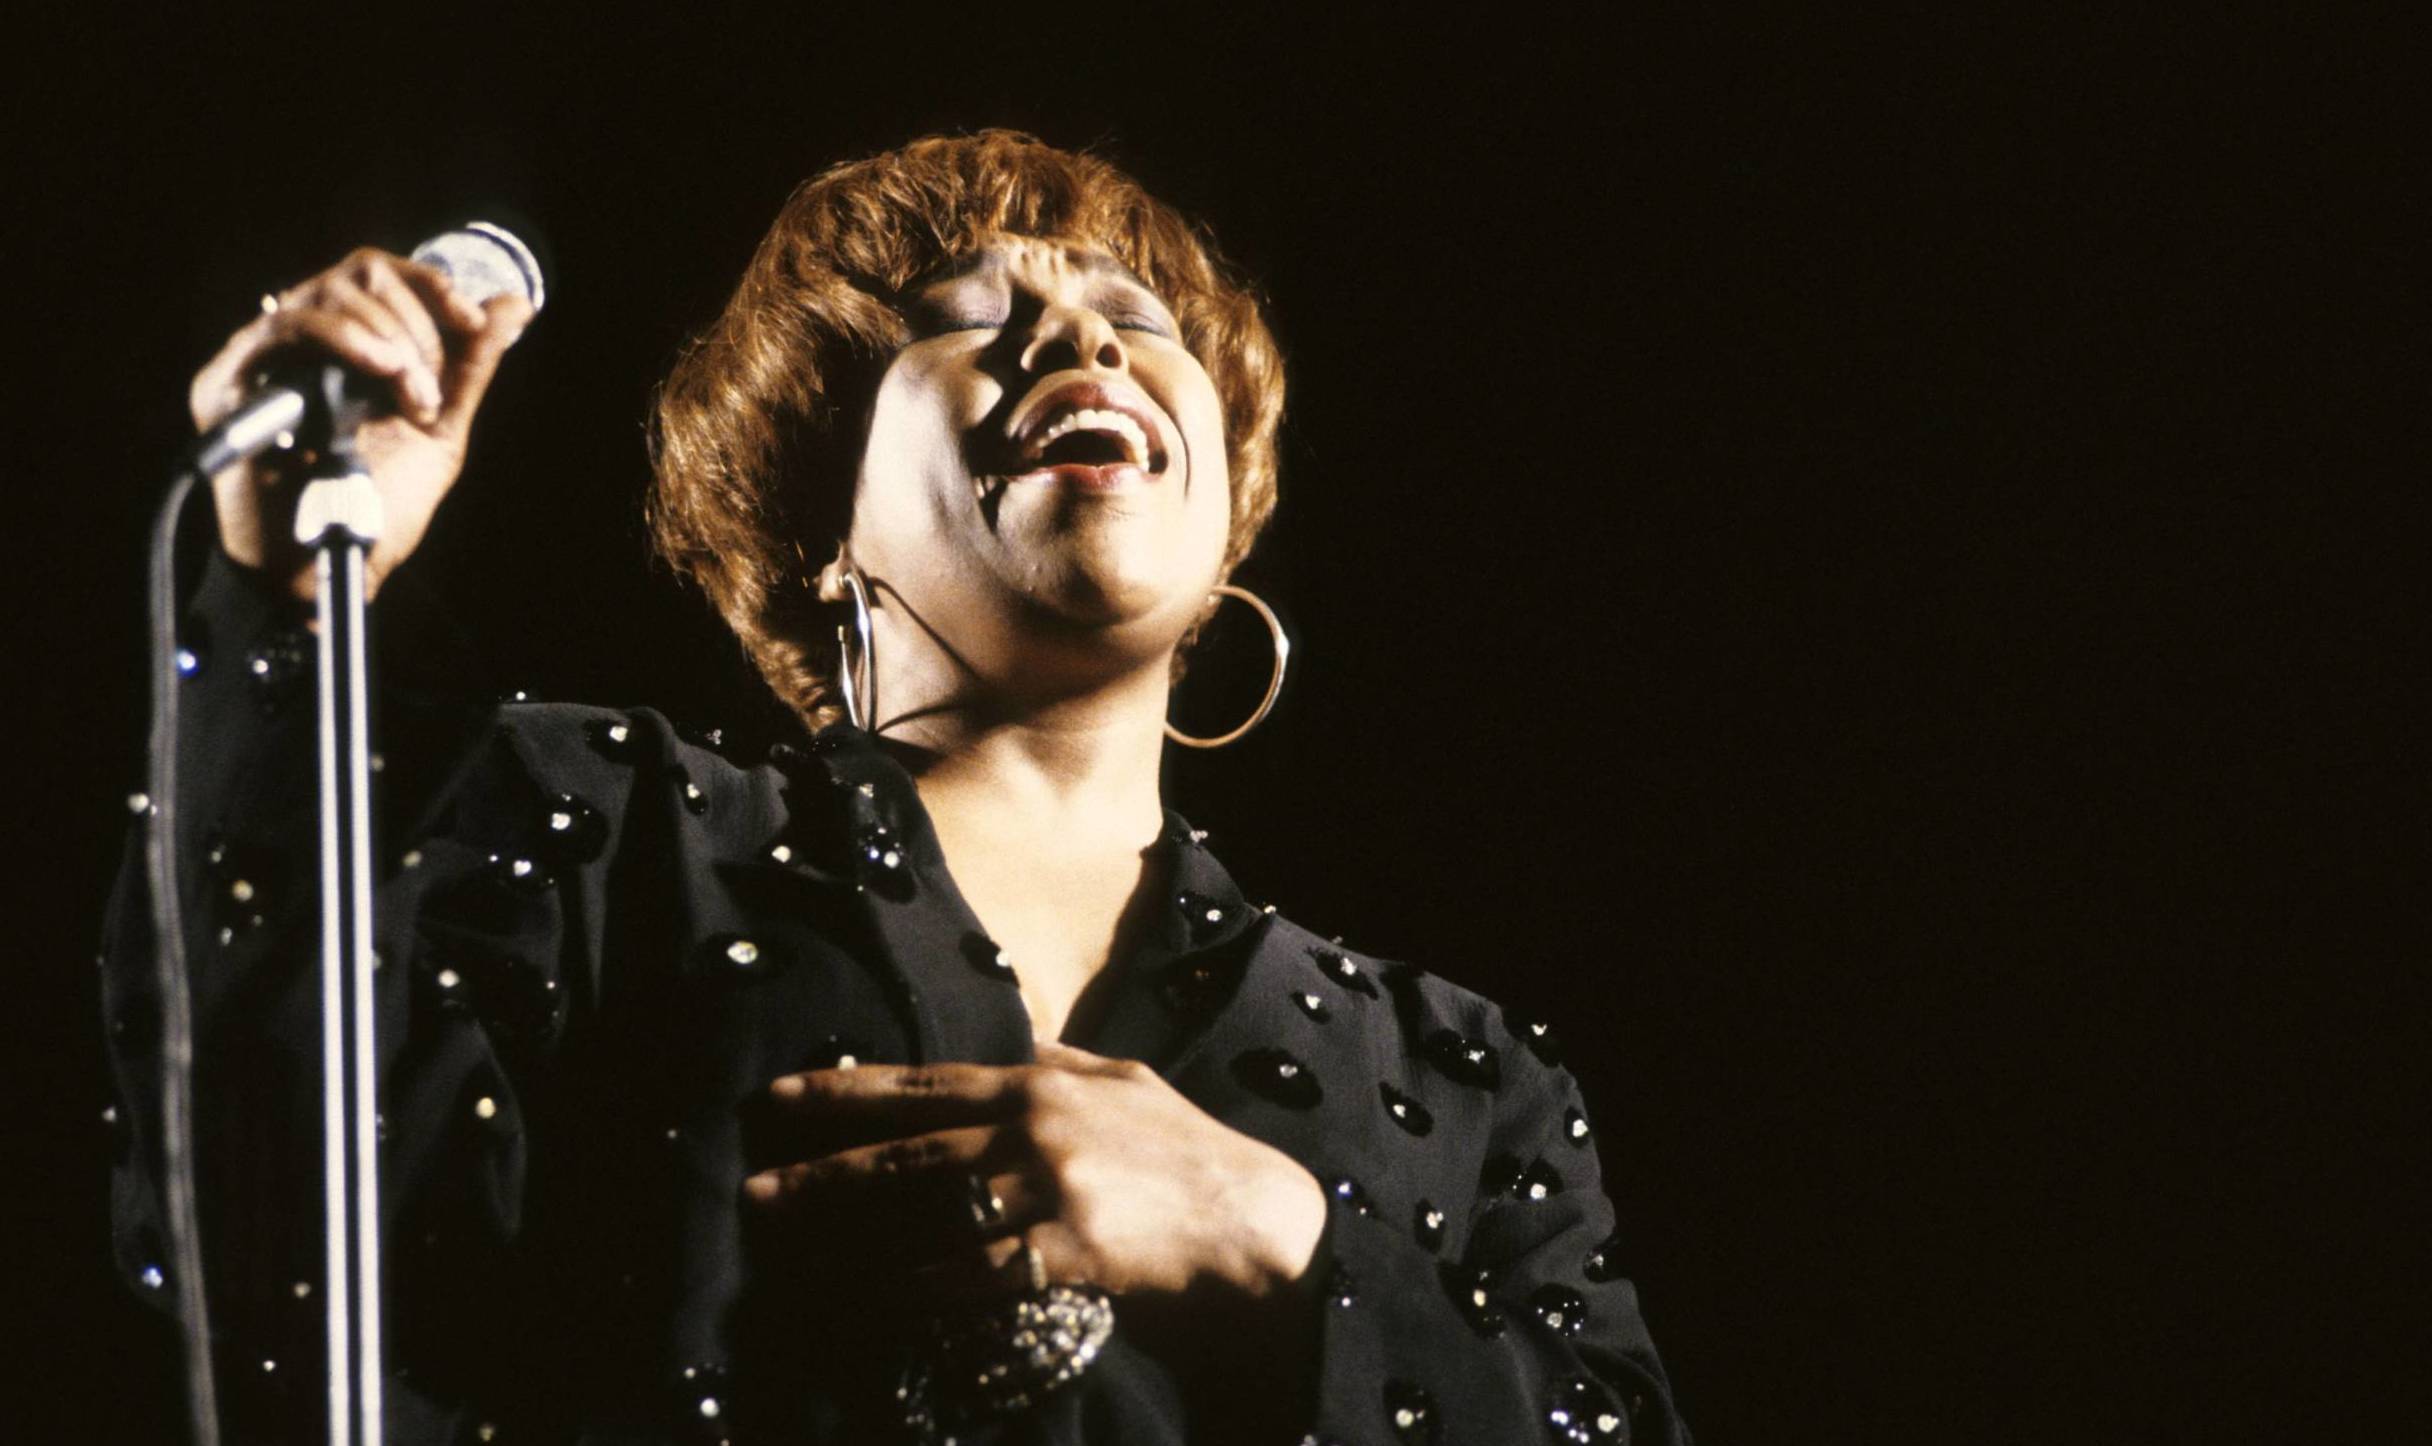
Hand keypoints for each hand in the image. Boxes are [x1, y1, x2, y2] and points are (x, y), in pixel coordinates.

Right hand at [189, 246, 533, 601]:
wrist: (331, 565)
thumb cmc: (378, 505)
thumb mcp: (438, 428)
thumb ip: (470, 367)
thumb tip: (514, 304)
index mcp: (350, 343)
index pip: (385, 274)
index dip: (433, 286)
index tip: (473, 322)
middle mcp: (304, 338)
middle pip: (361, 275)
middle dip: (416, 330)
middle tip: (427, 394)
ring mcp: (263, 353)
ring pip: (329, 294)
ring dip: (387, 341)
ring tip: (410, 397)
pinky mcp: (231, 376)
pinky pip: (287, 326)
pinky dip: (344, 337)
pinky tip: (380, 368)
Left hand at [744, 1040, 1326, 1306]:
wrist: (1261, 1223)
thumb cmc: (1192, 1153)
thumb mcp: (1128, 1083)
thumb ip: (1061, 1061)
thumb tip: (1008, 1039)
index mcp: (1042, 1084)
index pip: (924, 1082)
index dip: (846, 1089)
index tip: (779, 1097)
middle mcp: (1036, 1127)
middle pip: (908, 1148)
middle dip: (824, 1169)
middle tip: (755, 1191)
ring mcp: (1052, 1188)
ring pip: (931, 1210)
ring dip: (858, 1233)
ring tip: (796, 1252)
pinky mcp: (1072, 1249)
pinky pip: (980, 1274)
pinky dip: (927, 1289)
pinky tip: (884, 1299)